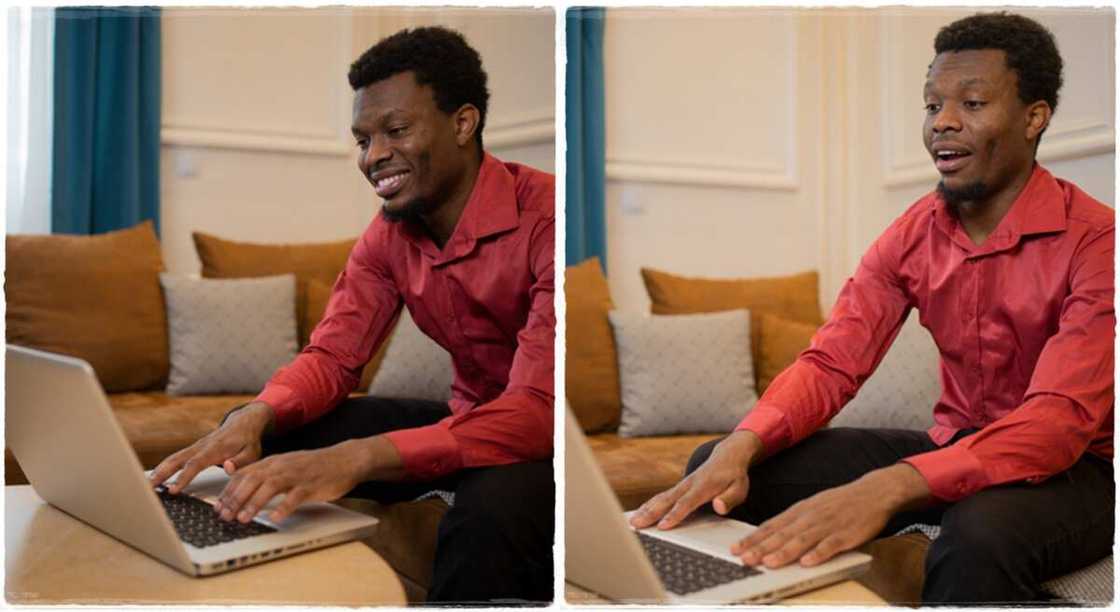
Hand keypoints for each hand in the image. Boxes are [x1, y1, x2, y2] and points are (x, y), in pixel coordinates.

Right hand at [149, 401, 274, 492]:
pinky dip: (164, 467)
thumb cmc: (248, 440)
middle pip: (178, 459)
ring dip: (159, 470)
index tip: (173, 489)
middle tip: (149, 487)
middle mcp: (202, 446)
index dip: (184, 476)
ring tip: (147, 484)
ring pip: (174, 457)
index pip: (196, 464)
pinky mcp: (193, 449)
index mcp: (215, 449)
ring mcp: (196, 447)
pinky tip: (155, 478)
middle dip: (162, 473)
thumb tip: (227, 467)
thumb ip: (241, 461)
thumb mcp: (252, 452)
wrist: (244, 423)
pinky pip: (176, 457)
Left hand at [214, 436, 401, 522]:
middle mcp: (281, 466)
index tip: (218, 508)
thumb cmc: (314, 467)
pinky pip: (295, 497)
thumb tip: (244, 490)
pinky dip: (284, 507)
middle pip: (252, 480)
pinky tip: (276, 518)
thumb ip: (267, 475)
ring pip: (270, 487)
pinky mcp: (311, 485)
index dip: (228, 491)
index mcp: (273, 462)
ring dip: (254, 503)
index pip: (244, 475)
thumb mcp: (286, 467)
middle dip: (235, 499)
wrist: (344, 460)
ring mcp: (296, 475)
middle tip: (225, 516)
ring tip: (244, 519)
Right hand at [630, 431, 762, 529]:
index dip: (674, 515)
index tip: (663, 526)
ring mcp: (682, 485)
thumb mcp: (740, 488)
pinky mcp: (679, 487)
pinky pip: (661, 497)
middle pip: (667, 501)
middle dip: (651, 514)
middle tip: (636, 524)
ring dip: (645, 510)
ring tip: (632, 521)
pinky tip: (639, 513)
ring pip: (660, 498)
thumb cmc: (734, 475)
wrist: (727, 455)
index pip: (687, 503)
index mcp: (703, 487)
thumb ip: (729, 498)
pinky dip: (648, 505)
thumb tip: (718, 506)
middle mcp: (689, 485)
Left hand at [732, 463, 929, 567]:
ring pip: (802, 540)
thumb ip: (791, 522)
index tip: (736, 549)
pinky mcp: (846, 534)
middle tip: (744, 559)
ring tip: (769, 563)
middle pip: (782, 535)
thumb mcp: (810, 507)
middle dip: (761, 548)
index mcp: (799, 511)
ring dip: (784, 552)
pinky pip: (830, 545)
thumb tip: (767, 535)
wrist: (873, 493)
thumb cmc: (839, 504)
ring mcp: (827, 525)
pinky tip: (807, 563)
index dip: (753, 539)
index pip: (771, 526)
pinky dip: (818, 554)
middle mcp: (809, 517)